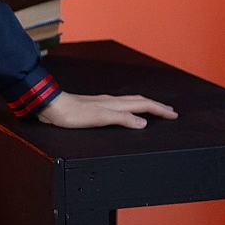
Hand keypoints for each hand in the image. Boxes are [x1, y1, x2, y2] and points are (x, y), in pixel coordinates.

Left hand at [37, 90, 177, 130]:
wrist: (51, 106)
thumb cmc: (71, 113)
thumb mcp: (99, 118)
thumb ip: (122, 119)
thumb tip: (143, 123)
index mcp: (115, 104)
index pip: (143, 105)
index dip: (159, 110)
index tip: (173, 115)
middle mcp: (110, 101)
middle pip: (139, 101)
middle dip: (156, 106)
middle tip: (169, 111)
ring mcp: (102, 103)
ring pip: (129, 102)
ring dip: (144, 106)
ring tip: (152, 109)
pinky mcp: (93, 107)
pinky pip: (119, 106)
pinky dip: (129, 108)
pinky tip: (124, 111)